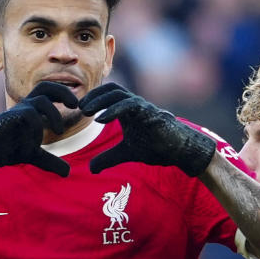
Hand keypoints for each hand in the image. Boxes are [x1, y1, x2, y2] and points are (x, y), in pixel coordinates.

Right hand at [0, 82, 78, 176]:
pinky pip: (30, 116)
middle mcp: (26, 106)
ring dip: (54, 115)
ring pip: (41, 101)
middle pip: (46, 87)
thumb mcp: (33, 155)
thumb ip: (50, 161)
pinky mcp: (10, 117)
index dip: (64, 95)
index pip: (50, 93)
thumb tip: (67, 172)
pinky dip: (36, 129)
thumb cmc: (5, 148)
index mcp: (32, 110)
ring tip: (60, 132)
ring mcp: (18, 110)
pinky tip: (33, 144)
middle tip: (75, 105)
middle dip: (63, 92)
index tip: (76, 106)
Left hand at [79, 83, 214, 175]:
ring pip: (118, 94)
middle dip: (94, 96)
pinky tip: (101, 120)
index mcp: (128, 109)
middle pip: (111, 89)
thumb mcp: (125, 153)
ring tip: (86, 111)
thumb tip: (91, 169)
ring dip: (100, 101)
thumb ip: (108, 158)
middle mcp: (135, 104)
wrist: (179, 151)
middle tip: (79, 108)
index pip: (108, 94)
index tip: (80, 109)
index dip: (93, 99)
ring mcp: (143, 107)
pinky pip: (130, 106)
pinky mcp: (150, 113)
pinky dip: (113, 110)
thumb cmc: (156, 147)